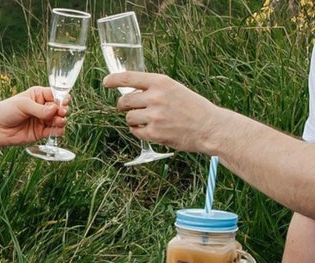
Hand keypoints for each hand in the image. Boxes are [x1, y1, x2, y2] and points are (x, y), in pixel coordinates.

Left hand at [0, 86, 67, 148]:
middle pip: (59, 107)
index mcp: (38, 95)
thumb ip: (39, 109)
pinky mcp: (40, 133)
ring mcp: (42, 120)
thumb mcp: (23, 105)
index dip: (61, 98)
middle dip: (62, 110)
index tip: (63, 102)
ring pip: (58, 120)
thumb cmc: (6, 111)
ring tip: (58, 121)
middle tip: (61, 113)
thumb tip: (55, 109)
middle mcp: (42, 107)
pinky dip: (58, 131)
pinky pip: (54, 132)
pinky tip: (57, 130)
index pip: (55, 94)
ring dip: (61, 120)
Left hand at [102, 71, 220, 154]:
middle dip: (123, 105)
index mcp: (161, 82)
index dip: (114, 80)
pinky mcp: (154, 133)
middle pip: (124, 101)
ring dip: (133, 120)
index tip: (106, 82)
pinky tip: (150, 130)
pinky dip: (139, 131)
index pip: (130, 78)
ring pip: (128, 118)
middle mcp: (156, 97)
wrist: (208, 126)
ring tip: (147, 120)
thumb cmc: (192, 108)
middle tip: (127, 108)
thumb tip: (132, 93)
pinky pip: (135, 132)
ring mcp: (154, 116)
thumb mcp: (174, 89)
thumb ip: (154, 89)